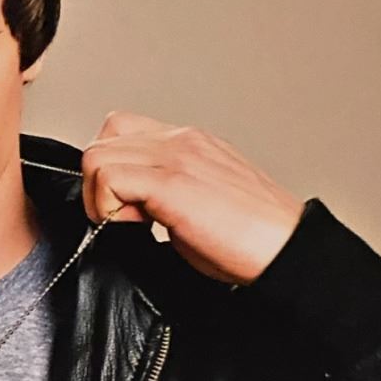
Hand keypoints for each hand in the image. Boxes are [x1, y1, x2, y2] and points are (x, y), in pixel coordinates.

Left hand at [81, 111, 304, 286]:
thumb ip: (162, 196)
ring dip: (102, 196)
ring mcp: (176, 155)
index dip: (111, 171)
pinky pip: (109, 179)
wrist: (283, 248)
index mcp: (188, 143)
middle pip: (104, 140)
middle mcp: (180, 140)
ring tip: (132, 223)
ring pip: (97, 157)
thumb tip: (128, 213)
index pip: (122, 132)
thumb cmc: (248, 239)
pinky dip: (109, 208)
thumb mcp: (196, 205)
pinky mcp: (172, 181)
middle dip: (99, 186)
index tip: (126, 209)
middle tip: (124, 219)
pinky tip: (140, 227)